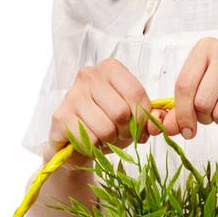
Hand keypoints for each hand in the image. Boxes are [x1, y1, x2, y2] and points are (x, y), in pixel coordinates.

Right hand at [44, 57, 162, 164]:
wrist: (75, 140)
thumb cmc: (107, 121)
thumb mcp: (133, 116)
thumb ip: (149, 116)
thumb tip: (158, 120)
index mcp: (110, 68)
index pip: (136, 93)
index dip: (143, 118)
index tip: (141, 128)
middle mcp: (88, 75)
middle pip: (121, 112)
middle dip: (126, 132)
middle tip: (121, 135)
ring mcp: (72, 95)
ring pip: (106, 129)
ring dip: (110, 141)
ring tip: (105, 138)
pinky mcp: (60, 117)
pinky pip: (88, 140)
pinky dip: (94, 147)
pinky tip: (89, 142)